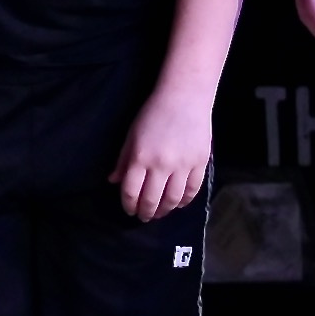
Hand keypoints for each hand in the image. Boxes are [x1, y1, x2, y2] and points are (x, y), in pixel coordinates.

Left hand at [112, 88, 212, 223]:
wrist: (185, 98)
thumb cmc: (153, 114)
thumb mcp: (131, 136)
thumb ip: (123, 161)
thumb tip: (113, 182)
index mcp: (141, 158)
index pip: (131, 191)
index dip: (129, 205)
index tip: (129, 210)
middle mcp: (162, 165)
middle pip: (152, 200)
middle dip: (145, 212)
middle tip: (143, 217)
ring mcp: (183, 166)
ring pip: (173, 199)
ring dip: (164, 210)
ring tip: (159, 213)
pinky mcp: (201, 163)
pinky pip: (192, 190)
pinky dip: (184, 201)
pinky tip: (178, 203)